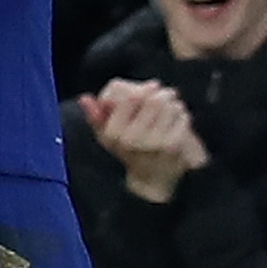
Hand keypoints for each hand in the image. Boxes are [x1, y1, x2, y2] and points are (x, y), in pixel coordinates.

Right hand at [79, 78, 211, 203]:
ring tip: (170, 111)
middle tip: (164, 97)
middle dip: (161, 94)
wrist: (152, 180)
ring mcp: (153, 143)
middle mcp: (132, 138)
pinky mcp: (173, 146)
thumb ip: (95, 116)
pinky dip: (182, 115)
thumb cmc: (130, 151)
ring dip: (173, 104)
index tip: (150, 88)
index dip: (142, 88)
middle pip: (153, 99)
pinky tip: (177, 122)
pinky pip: (182, 116)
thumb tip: (84, 98)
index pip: (129, 96)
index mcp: (114, 133)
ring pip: (170, 105)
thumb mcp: (107, 136)